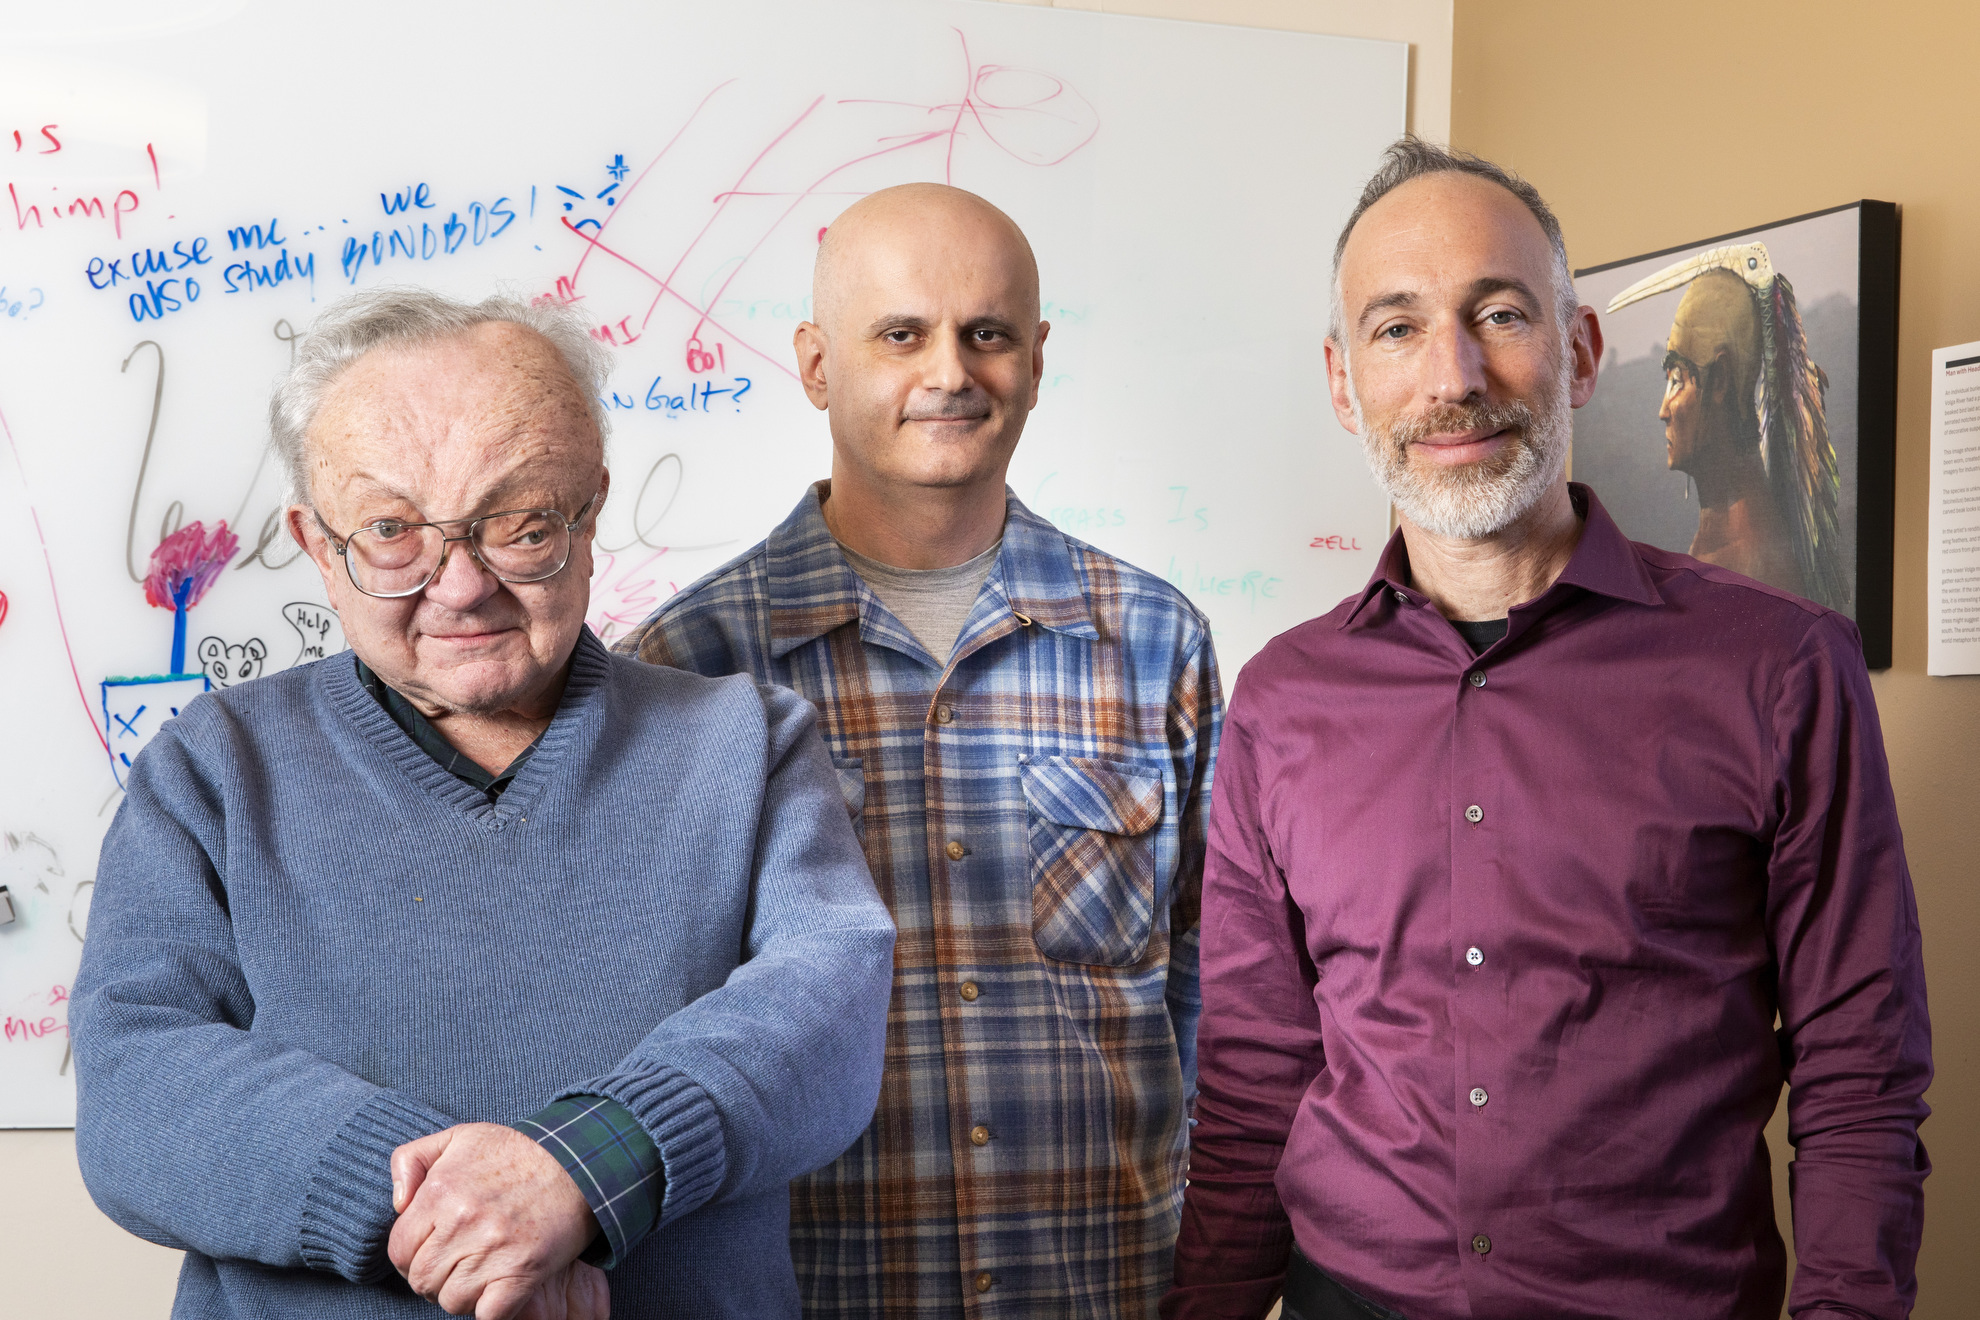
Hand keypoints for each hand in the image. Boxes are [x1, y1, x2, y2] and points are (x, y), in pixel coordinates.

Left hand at [389, 1122, 598, 1317]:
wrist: (578, 1160)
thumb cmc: (516, 1151)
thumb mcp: (457, 1137)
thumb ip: (410, 1159)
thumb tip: (398, 1204)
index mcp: (440, 1192)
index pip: (400, 1251)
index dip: (411, 1257)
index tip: (431, 1252)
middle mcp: (462, 1222)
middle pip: (422, 1281)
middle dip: (433, 1279)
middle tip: (455, 1266)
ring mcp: (493, 1250)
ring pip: (452, 1302)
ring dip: (461, 1295)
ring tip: (477, 1275)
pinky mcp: (523, 1272)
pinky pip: (488, 1315)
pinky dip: (489, 1311)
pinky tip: (497, 1291)